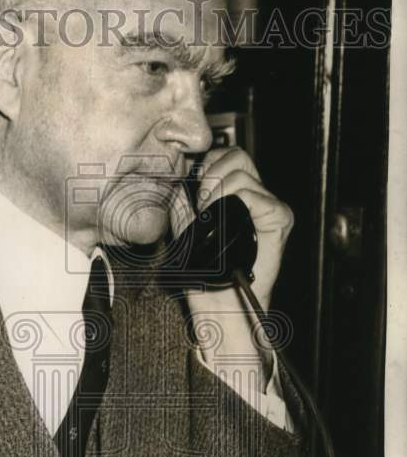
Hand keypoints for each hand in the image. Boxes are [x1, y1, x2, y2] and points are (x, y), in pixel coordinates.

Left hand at [193, 146, 293, 309]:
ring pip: (243, 174)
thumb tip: (177, 176)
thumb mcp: (186, 225)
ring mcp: (269, 205)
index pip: (226, 155)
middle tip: (202, 202)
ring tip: (211, 216)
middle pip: (238, 156)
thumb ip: (183, 198)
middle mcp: (255, 195)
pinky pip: (256, 195)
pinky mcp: (280, 218)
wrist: (220, 300)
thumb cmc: (205, 269)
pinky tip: (229, 221)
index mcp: (235, 193)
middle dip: (212, 173)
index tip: (194, 187)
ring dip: (220, 192)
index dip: (207, 164)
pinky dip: (238, 202)